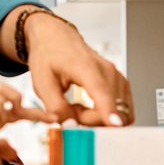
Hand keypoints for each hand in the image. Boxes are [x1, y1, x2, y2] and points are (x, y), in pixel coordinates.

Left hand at [2, 7, 133, 126]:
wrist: (56, 37)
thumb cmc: (48, 56)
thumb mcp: (42, 84)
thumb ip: (56, 108)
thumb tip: (71, 126)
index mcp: (86, 67)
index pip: (103, 92)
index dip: (110, 112)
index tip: (116, 125)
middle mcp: (107, 71)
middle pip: (112, 109)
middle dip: (93, 121)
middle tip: (71, 111)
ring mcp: (117, 76)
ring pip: (119, 111)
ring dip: (99, 117)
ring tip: (78, 106)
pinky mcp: (120, 82)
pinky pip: (121, 108)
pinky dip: (105, 113)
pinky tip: (88, 105)